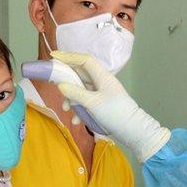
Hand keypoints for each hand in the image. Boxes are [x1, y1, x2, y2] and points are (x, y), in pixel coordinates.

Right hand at [51, 51, 170, 161]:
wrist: (133, 131)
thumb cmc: (115, 114)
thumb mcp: (93, 103)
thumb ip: (75, 93)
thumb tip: (60, 85)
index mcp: (102, 76)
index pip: (84, 60)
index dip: (69, 56)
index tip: (54, 56)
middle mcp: (102, 82)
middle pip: (81, 74)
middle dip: (67, 81)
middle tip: (54, 84)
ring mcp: (102, 93)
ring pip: (82, 90)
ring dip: (72, 98)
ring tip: (66, 109)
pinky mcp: (102, 105)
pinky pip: (87, 102)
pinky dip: (80, 109)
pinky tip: (76, 121)